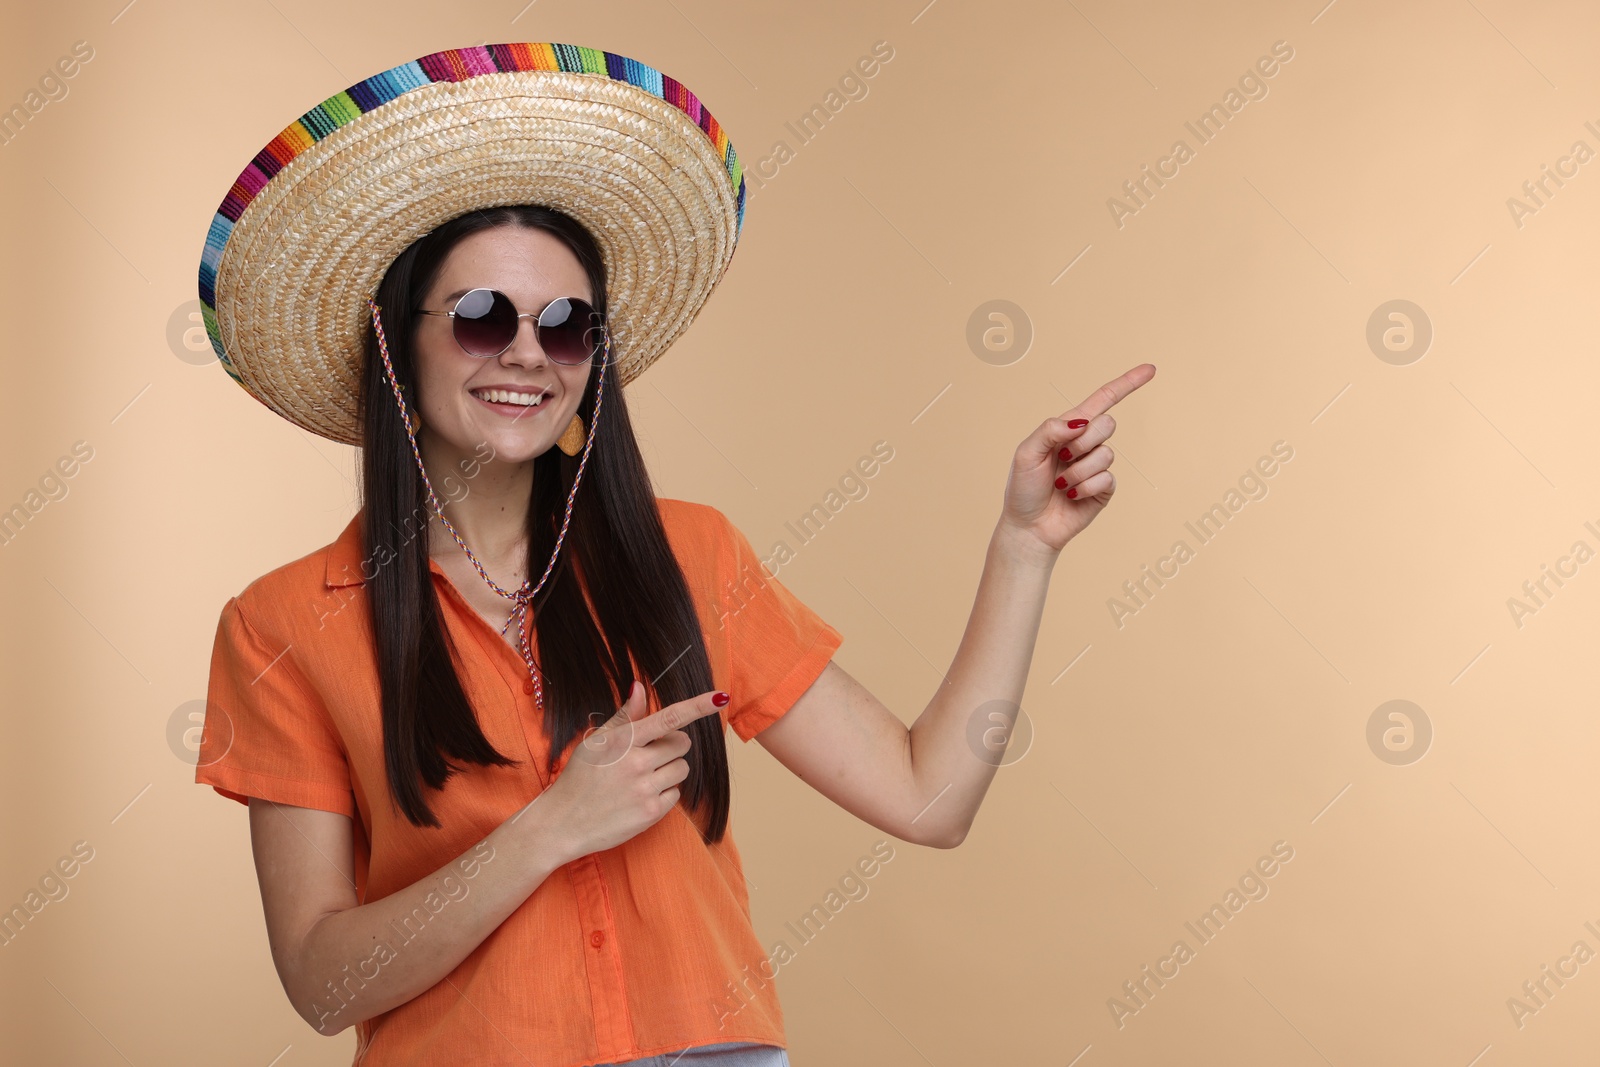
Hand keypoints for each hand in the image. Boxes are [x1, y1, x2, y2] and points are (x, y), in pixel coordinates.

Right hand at [534, 680, 727, 860]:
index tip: (720, 696)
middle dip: (672, 746)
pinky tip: (641, 796)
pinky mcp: (651, 813)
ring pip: (682, 769)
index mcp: (623, 740)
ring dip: (669, 770)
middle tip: (649, 754)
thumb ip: (624, 717)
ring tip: (641, 778)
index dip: (697, 706)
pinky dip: (664, 794)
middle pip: (682, 743)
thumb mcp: (595, 742)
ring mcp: (645, 789)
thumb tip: (640, 687)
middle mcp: (636, 763)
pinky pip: (676, 794)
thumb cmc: (578, 778)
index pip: (669, 718)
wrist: (562, 823)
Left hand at [1000, 363, 1156, 557]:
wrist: (1029, 527)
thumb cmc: (1023, 489)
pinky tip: (1071, 495)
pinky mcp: (1104, 489)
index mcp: (1068, 428)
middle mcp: (1086, 443)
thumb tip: (1079, 422)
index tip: (1151, 369)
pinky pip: (1107, 478)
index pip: (1102, 400)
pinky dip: (1086, 487)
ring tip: (1062, 484)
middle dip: (1083, 441)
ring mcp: (1097, 466)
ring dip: (1080, 470)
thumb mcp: (1026, 453)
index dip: (1127, 384)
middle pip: (1107, 423)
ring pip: (1106, 454)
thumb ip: (1049, 430)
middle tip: (1061, 458)